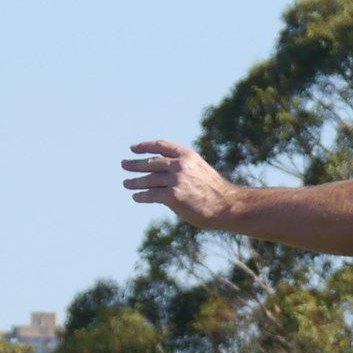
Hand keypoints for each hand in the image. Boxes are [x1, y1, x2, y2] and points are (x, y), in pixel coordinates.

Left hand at [122, 139, 240, 228]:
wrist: (228, 206)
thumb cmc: (216, 193)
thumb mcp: (200, 172)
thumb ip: (182, 171)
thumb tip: (161, 177)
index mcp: (188, 156)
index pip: (161, 146)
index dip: (145, 146)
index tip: (133, 148)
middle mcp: (180, 165)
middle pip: (151, 162)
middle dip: (135, 164)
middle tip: (124, 164)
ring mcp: (176, 180)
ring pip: (149, 179)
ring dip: (135, 181)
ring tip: (126, 183)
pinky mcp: (173, 196)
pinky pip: (152, 195)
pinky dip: (142, 196)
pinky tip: (136, 197)